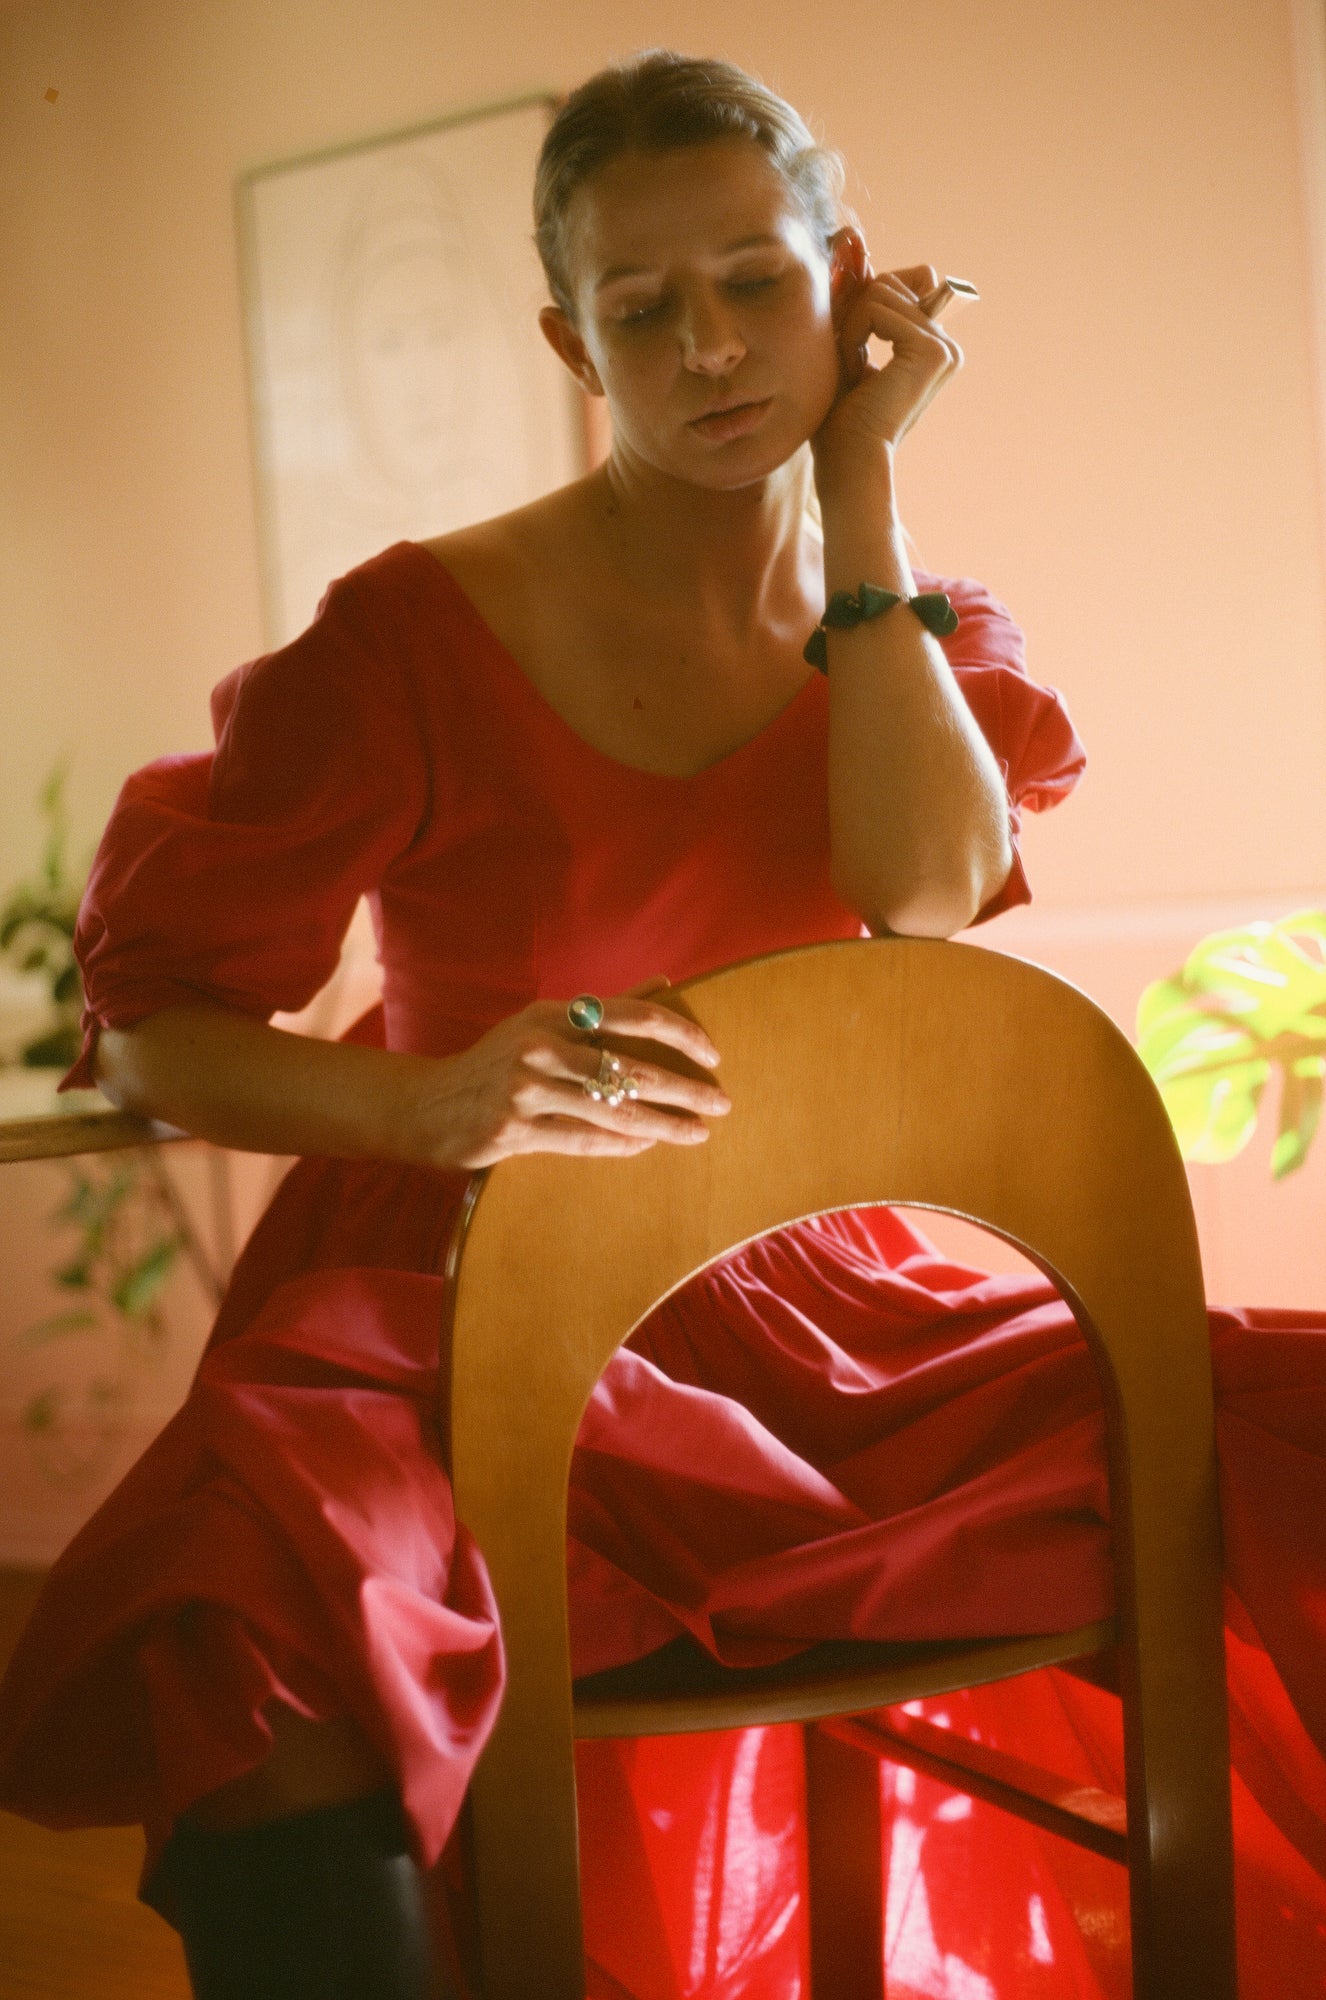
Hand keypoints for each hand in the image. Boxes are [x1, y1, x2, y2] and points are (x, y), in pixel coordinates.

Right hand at [415, 978, 729, 1169]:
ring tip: (697, 1134)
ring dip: (664, 1125)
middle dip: (686, 1088)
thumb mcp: (543, 1023)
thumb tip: (664, 981)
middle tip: (722, 1104)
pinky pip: (582, 1140)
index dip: (681, 1034)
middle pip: (632, 1068)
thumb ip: (604, 1008)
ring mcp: (525, 1088)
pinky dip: (621, 1145)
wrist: (425, 1104)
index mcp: (553, 1014)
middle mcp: (540, 1045)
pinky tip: (648, 1147)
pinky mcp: (513, 1129)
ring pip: (613, 1110)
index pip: (634, 1016)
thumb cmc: (496, 1061)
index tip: (713, 1056)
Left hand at [813, 243, 962, 489]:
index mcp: (929, 344)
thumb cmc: (837, 418)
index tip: (845, 344)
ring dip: (850, 329)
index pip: (894, 284)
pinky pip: (877, 306)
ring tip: (851, 373)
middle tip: (847, 367)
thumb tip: (851, 233)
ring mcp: (944, 347)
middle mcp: (944, 343)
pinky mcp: (933, 350)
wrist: (846, 462)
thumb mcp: (842, 341)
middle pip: (886, 282)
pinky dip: (853, 335)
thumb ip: (851, 291)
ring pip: (879, 291)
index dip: (860, 302)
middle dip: (852, 317)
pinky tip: (857, 371)